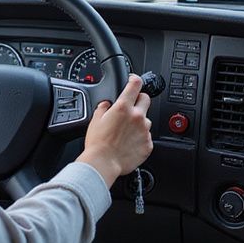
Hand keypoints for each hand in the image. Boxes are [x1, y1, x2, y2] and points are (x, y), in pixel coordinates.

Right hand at [77, 74, 152, 188]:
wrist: (103, 163)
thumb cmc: (97, 143)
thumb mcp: (95, 120)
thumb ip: (103, 107)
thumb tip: (107, 104)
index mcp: (123, 107)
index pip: (135, 84)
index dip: (135, 79)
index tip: (133, 80)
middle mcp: (137, 117)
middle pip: (146, 99)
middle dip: (139, 100)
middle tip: (131, 107)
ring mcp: (144, 131)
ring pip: (146, 120)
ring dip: (139, 122)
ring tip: (126, 133)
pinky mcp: (148, 144)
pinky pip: (146, 136)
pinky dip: (140, 138)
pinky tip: (129, 143)